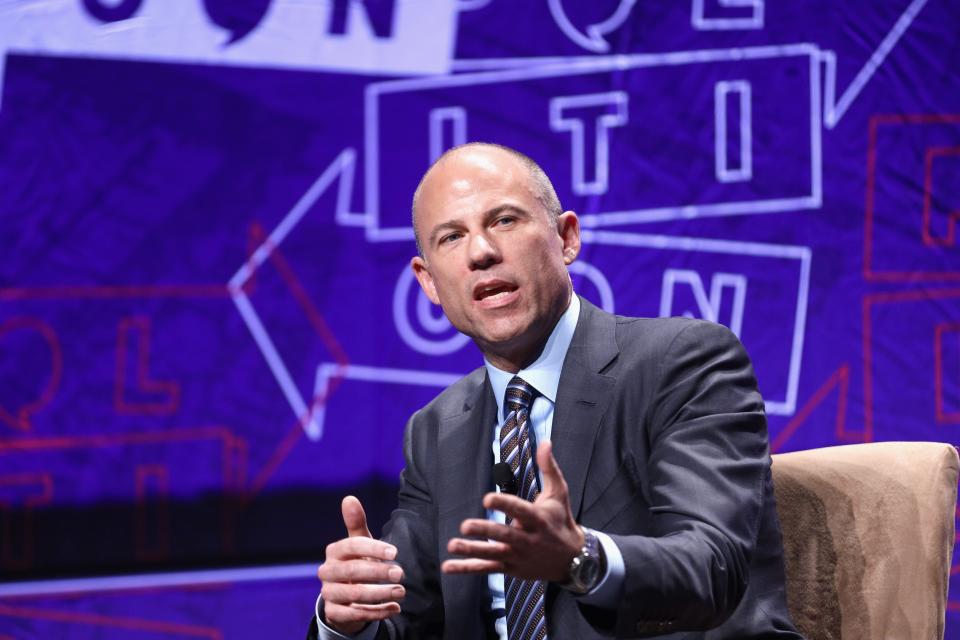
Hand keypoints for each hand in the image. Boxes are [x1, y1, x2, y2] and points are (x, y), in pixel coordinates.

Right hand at [317, 496, 404, 633]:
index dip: (373, 548)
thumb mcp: (359, 544)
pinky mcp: (334, 613)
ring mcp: (329, 593)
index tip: (395, 552)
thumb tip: (349, 498)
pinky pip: (355, 614)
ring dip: (380, 594)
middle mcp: (327, 571)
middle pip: (353, 571)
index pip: (353, 546)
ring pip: (354, 594)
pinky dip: (377, 612)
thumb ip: (356, 523)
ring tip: (402, 592)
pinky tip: (395, 608)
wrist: (343, 597)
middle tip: (400, 574)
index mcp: (334, 551)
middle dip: (378, 572)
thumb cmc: (356, 563)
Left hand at [442, 441, 583, 581]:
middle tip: (465, 526)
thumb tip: (545, 442)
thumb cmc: (561, 519)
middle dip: (485, 531)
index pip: (520, 510)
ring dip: (471, 551)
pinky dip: (467, 568)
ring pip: (493, 554)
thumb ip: (549, 467)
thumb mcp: (559, 492)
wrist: (573, 559)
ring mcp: (519, 556)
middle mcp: (528, 540)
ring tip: (452, 545)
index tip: (486, 498)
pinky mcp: (511, 568)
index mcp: (538, 519)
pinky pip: (487, 568)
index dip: (504, 504)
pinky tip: (448, 566)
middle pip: (504, 535)